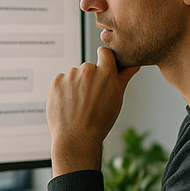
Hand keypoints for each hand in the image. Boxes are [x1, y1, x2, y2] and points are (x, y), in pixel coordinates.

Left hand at [47, 47, 138, 175]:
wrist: (77, 138)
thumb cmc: (99, 121)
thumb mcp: (117, 99)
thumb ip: (124, 78)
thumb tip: (133, 65)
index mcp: (106, 72)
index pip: (105, 53)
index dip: (104, 59)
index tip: (102, 66)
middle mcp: (87, 71)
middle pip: (88, 67)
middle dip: (89, 79)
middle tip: (89, 99)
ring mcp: (70, 76)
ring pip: (74, 75)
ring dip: (75, 85)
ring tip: (78, 104)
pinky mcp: (56, 82)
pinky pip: (61, 80)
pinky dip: (63, 89)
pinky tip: (68, 104)